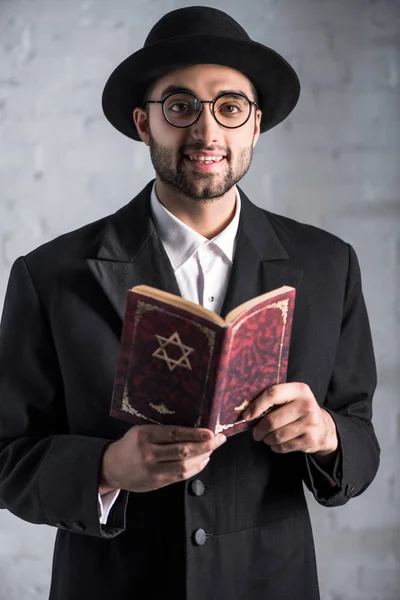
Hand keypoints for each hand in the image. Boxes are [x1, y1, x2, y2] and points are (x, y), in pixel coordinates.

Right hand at [99, 425, 225, 493]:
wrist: (111, 468)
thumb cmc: (130, 444)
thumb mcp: (141, 430)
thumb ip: (161, 430)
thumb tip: (192, 426)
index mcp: (144, 435)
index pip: (174, 434)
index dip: (194, 433)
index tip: (210, 431)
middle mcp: (148, 453)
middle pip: (182, 451)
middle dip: (205, 445)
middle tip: (219, 439)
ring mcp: (153, 470)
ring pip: (184, 466)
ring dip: (203, 457)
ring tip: (213, 448)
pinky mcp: (157, 482)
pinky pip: (181, 476)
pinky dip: (196, 468)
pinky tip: (204, 460)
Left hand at [243, 382, 337, 455]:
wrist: (324, 428)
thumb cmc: (299, 410)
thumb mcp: (292, 398)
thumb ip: (274, 399)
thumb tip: (247, 410)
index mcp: (299, 390)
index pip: (273, 394)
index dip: (256, 406)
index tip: (246, 416)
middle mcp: (307, 405)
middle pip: (272, 420)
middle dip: (259, 429)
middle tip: (256, 433)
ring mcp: (310, 423)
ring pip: (277, 435)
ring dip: (267, 439)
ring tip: (267, 437)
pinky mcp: (310, 440)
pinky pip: (284, 446)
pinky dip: (276, 447)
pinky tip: (277, 443)